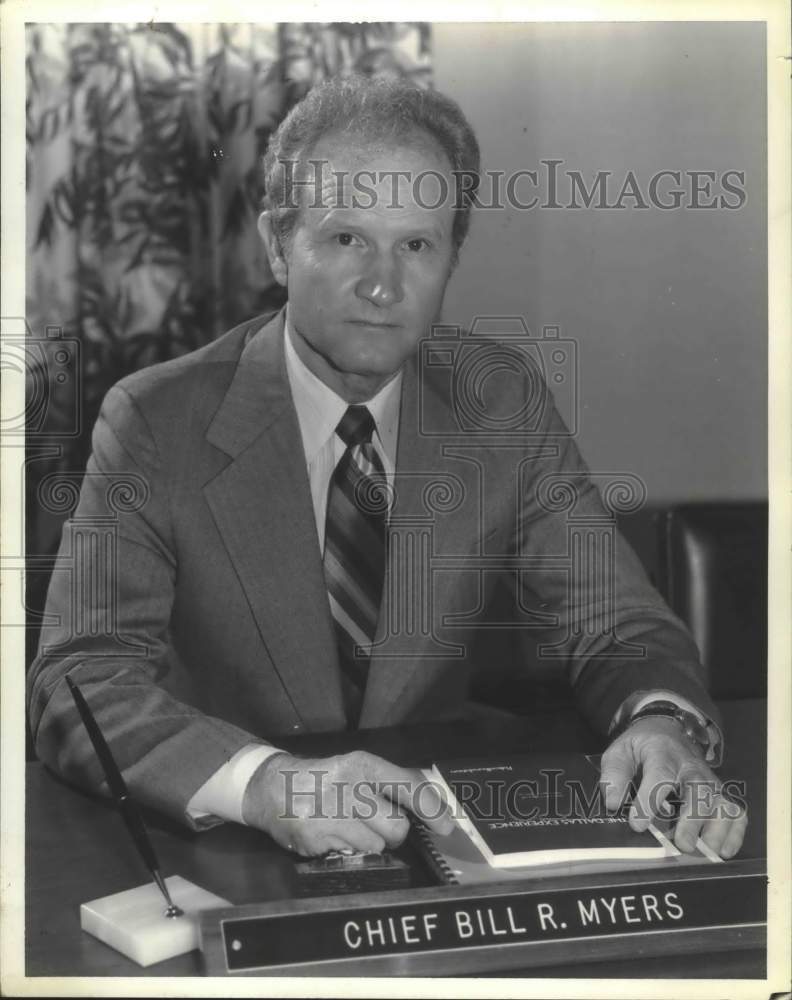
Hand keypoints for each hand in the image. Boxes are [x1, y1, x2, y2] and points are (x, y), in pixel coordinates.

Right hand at [242, 749, 453, 856]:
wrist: (273, 788)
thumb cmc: (325, 778)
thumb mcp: (357, 768)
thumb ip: (392, 784)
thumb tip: (434, 805)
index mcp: (362, 765)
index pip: (408, 786)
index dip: (433, 809)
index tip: (446, 827)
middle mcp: (348, 788)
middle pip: (397, 828)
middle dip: (391, 831)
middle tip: (373, 821)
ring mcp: (331, 816)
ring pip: (376, 846)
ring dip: (368, 842)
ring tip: (347, 825)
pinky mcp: (317, 839)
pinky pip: (351, 855)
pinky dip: (346, 849)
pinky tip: (332, 833)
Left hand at [600, 716, 746, 858]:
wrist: (667, 730)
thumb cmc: (641, 748)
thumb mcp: (620, 751)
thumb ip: (614, 774)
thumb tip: (613, 803)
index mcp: (662, 754)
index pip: (659, 776)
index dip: (649, 801)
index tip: (637, 825)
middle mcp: (691, 768)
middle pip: (698, 792)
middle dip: (692, 820)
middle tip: (683, 845)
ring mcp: (709, 781)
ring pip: (721, 803)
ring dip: (717, 829)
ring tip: (707, 852)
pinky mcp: (720, 793)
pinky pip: (736, 812)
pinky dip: (735, 832)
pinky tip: (724, 851)